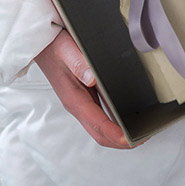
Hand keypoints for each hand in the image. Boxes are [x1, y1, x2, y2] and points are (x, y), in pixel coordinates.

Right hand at [34, 29, 131, 148]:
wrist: (42, 44)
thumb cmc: (54, 46)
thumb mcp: (66, 49)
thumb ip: (79, 63)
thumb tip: (93, 79)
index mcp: (73, 98)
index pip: (96, 124)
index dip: (114, 134)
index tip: (130, 137)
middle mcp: (76, 105)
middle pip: (99, 134)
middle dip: (121, 141)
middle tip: (142, 136)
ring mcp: (79, 103)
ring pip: (100, 129)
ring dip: (118, 136)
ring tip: (139, 131)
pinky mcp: (83, 98)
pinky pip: (99, 118)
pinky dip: (113, 124)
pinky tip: (125, 118)